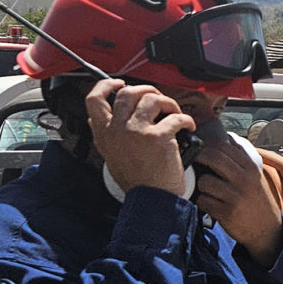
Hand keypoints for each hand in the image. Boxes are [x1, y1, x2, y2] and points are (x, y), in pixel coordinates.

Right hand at [86, 79, 192, 196]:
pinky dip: (186, 119)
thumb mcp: (110, 156)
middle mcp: (117, 130)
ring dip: (168, 102)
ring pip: (152, 99)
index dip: (106, 85)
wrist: (152, 200)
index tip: (119, 83)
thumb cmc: (137, 180)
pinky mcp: (158, 137)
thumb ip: (105, 135)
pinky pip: (176, 116)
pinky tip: (188, 126)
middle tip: (157, 99)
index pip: (94, 99)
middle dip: (146, 90)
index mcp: (104, 134)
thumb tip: (94, 119)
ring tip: (173, 113)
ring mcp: (137, 132)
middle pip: (127, 93)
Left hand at [192, 128, 282, 265]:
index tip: (203, 148)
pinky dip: (202, 201)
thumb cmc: (256, 198)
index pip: (224, 146)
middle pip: (212, 157)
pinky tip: (209, 203)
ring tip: (207, 189)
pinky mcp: (226, 212)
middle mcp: (244, 179)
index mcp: (251, 167)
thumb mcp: (255, 176)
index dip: (209, 145)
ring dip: (201, 185)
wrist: (266, 229)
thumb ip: (242, 158)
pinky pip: (203, 200)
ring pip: (204, 180)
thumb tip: (227, 137)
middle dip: (199, 157)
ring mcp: (235, 196)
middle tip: (195, 162)